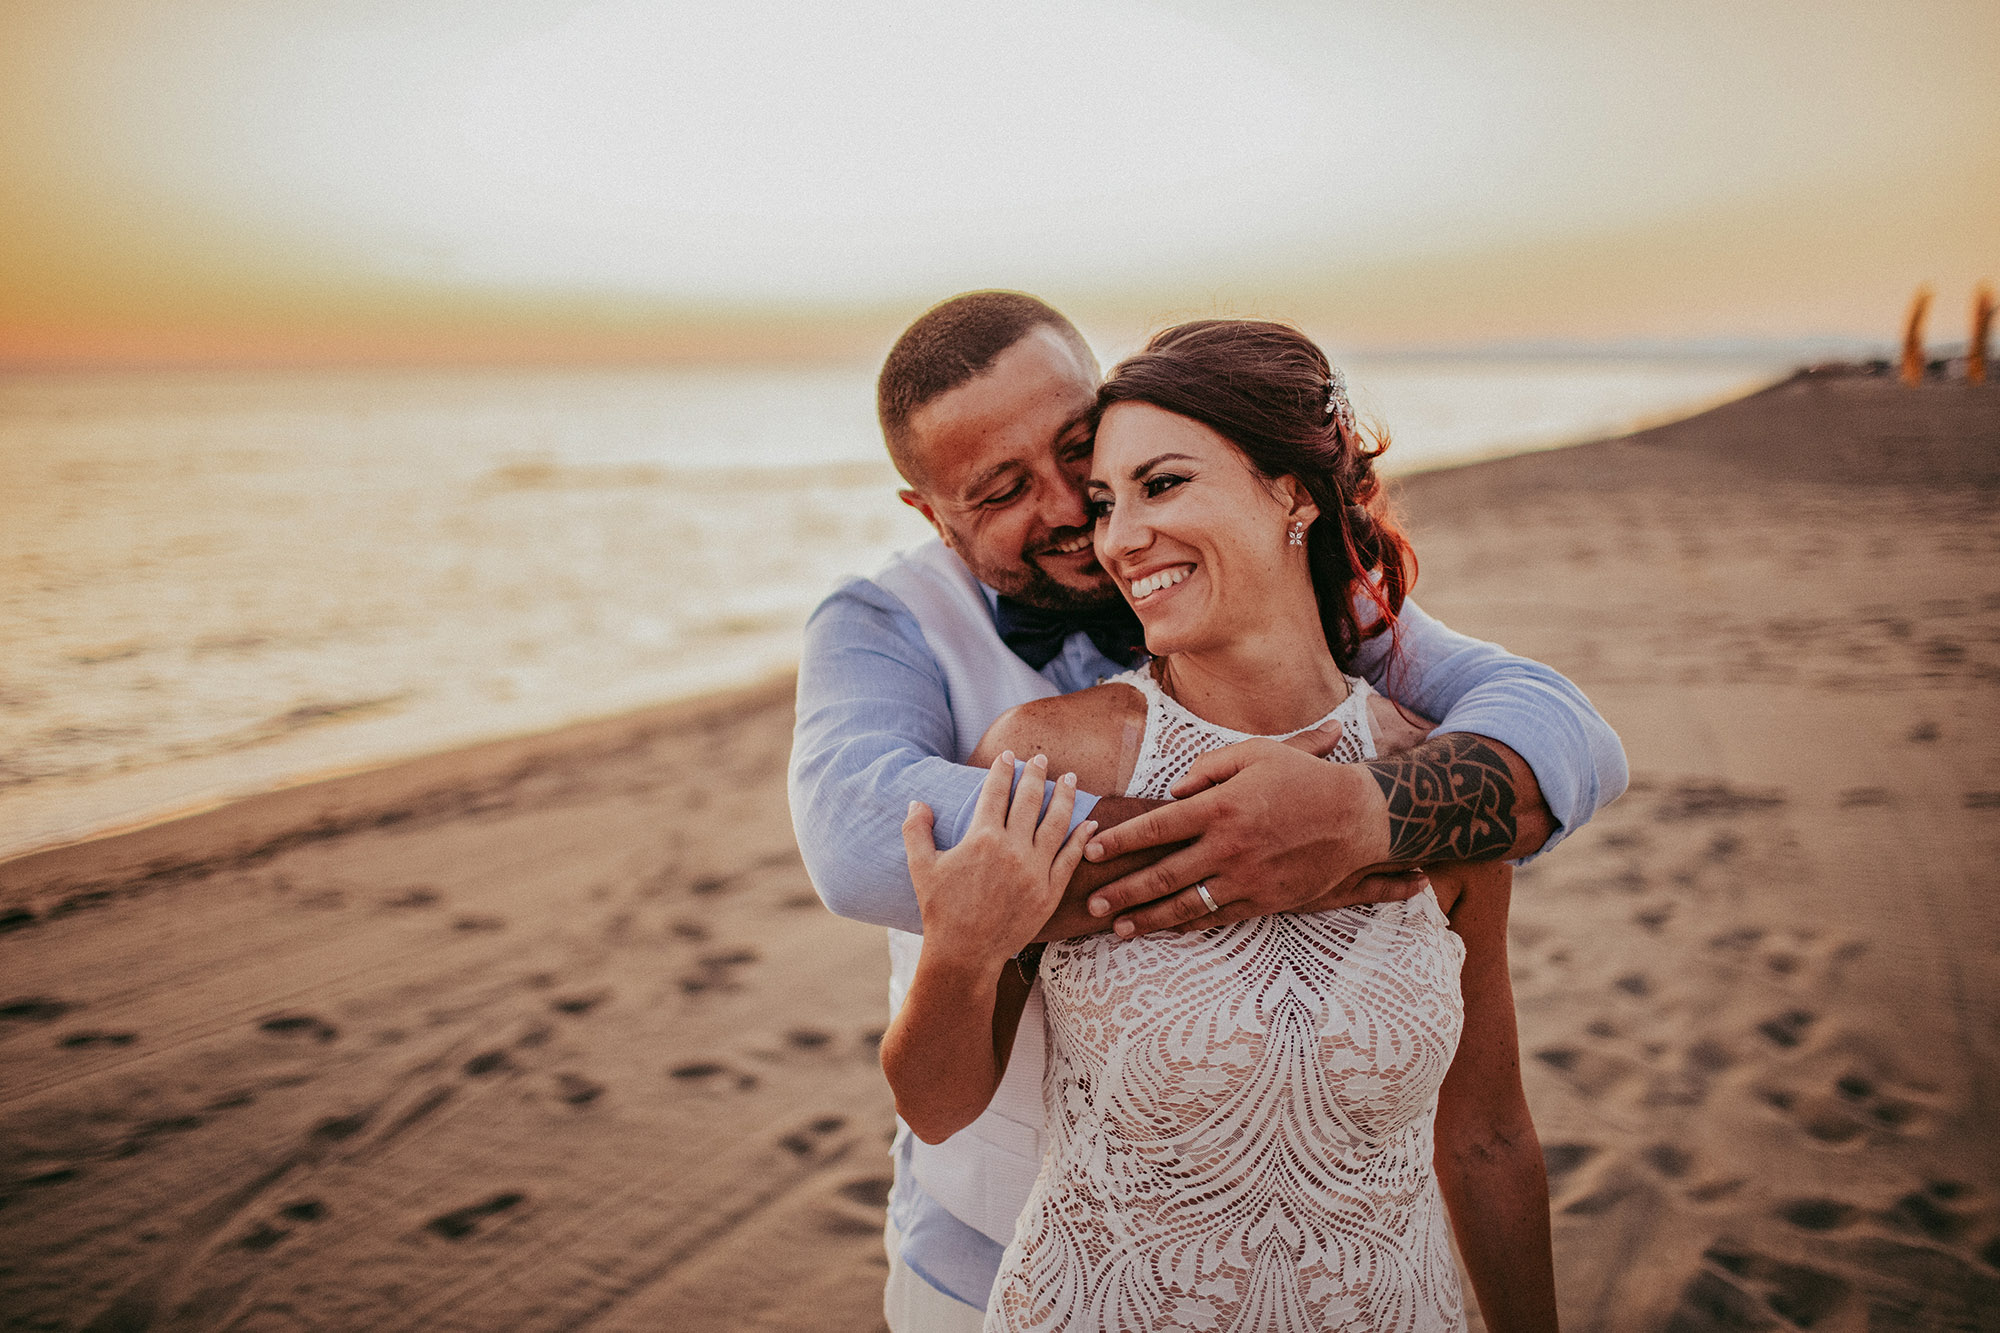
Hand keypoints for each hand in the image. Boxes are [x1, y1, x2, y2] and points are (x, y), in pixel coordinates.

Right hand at [903, 751, 1094, 965]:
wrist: (964, 953)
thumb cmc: (940, 910)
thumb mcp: (921, 867)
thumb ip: (916, 831)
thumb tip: (917, 803)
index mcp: (982, 838)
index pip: (996, 792)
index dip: (1003, 770)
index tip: (1009, 756)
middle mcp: (1012, 849)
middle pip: (1030, 801)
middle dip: (1036, 775)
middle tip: (1041, 758)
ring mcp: (1035, 870)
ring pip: (1056, 823)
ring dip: (1064, 797)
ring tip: (1069, 778)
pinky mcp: (1050, 892)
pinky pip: (1070, 858)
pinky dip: (1081, 838)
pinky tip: (1089, 822)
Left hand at [1080, 739, 1414, 936]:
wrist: (1356, 818)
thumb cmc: (1303, 779)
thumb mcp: (1255, 753)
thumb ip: (1207, 768)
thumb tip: (1172, 790)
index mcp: (1221, 807)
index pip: (1157, 827)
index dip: (1120, 841)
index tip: (1091, 850)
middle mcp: (1228, 847)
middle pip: (1162, 875)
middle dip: (1121, 891)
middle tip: (1089, 904)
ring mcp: (1246, 879)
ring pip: (1185, 905)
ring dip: (1147, 918)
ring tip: (1117, 928)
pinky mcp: (1264, 901)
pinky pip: (1217, 917)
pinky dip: (1187, 925)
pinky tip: (1164, 929)